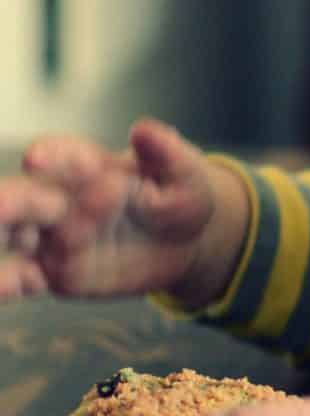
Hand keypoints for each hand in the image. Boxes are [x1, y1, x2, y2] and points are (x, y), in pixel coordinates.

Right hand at [0, 118, 244, 305]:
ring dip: (23, 238)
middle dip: (19, 199)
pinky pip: (30, 280)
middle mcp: (55, 196)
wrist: (185, 242)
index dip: (56, 158)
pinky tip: (23, 283)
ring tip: (44, 249)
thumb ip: (165, 152)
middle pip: (25, 195)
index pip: (58, 155)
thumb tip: (145, 131)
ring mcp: (51, 237)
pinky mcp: (58, 274)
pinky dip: (17, 282)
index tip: (53, 160)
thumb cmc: (177, 194)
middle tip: (27, 205)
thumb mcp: (183, 172)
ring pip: (23, 237)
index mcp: (78, 162)